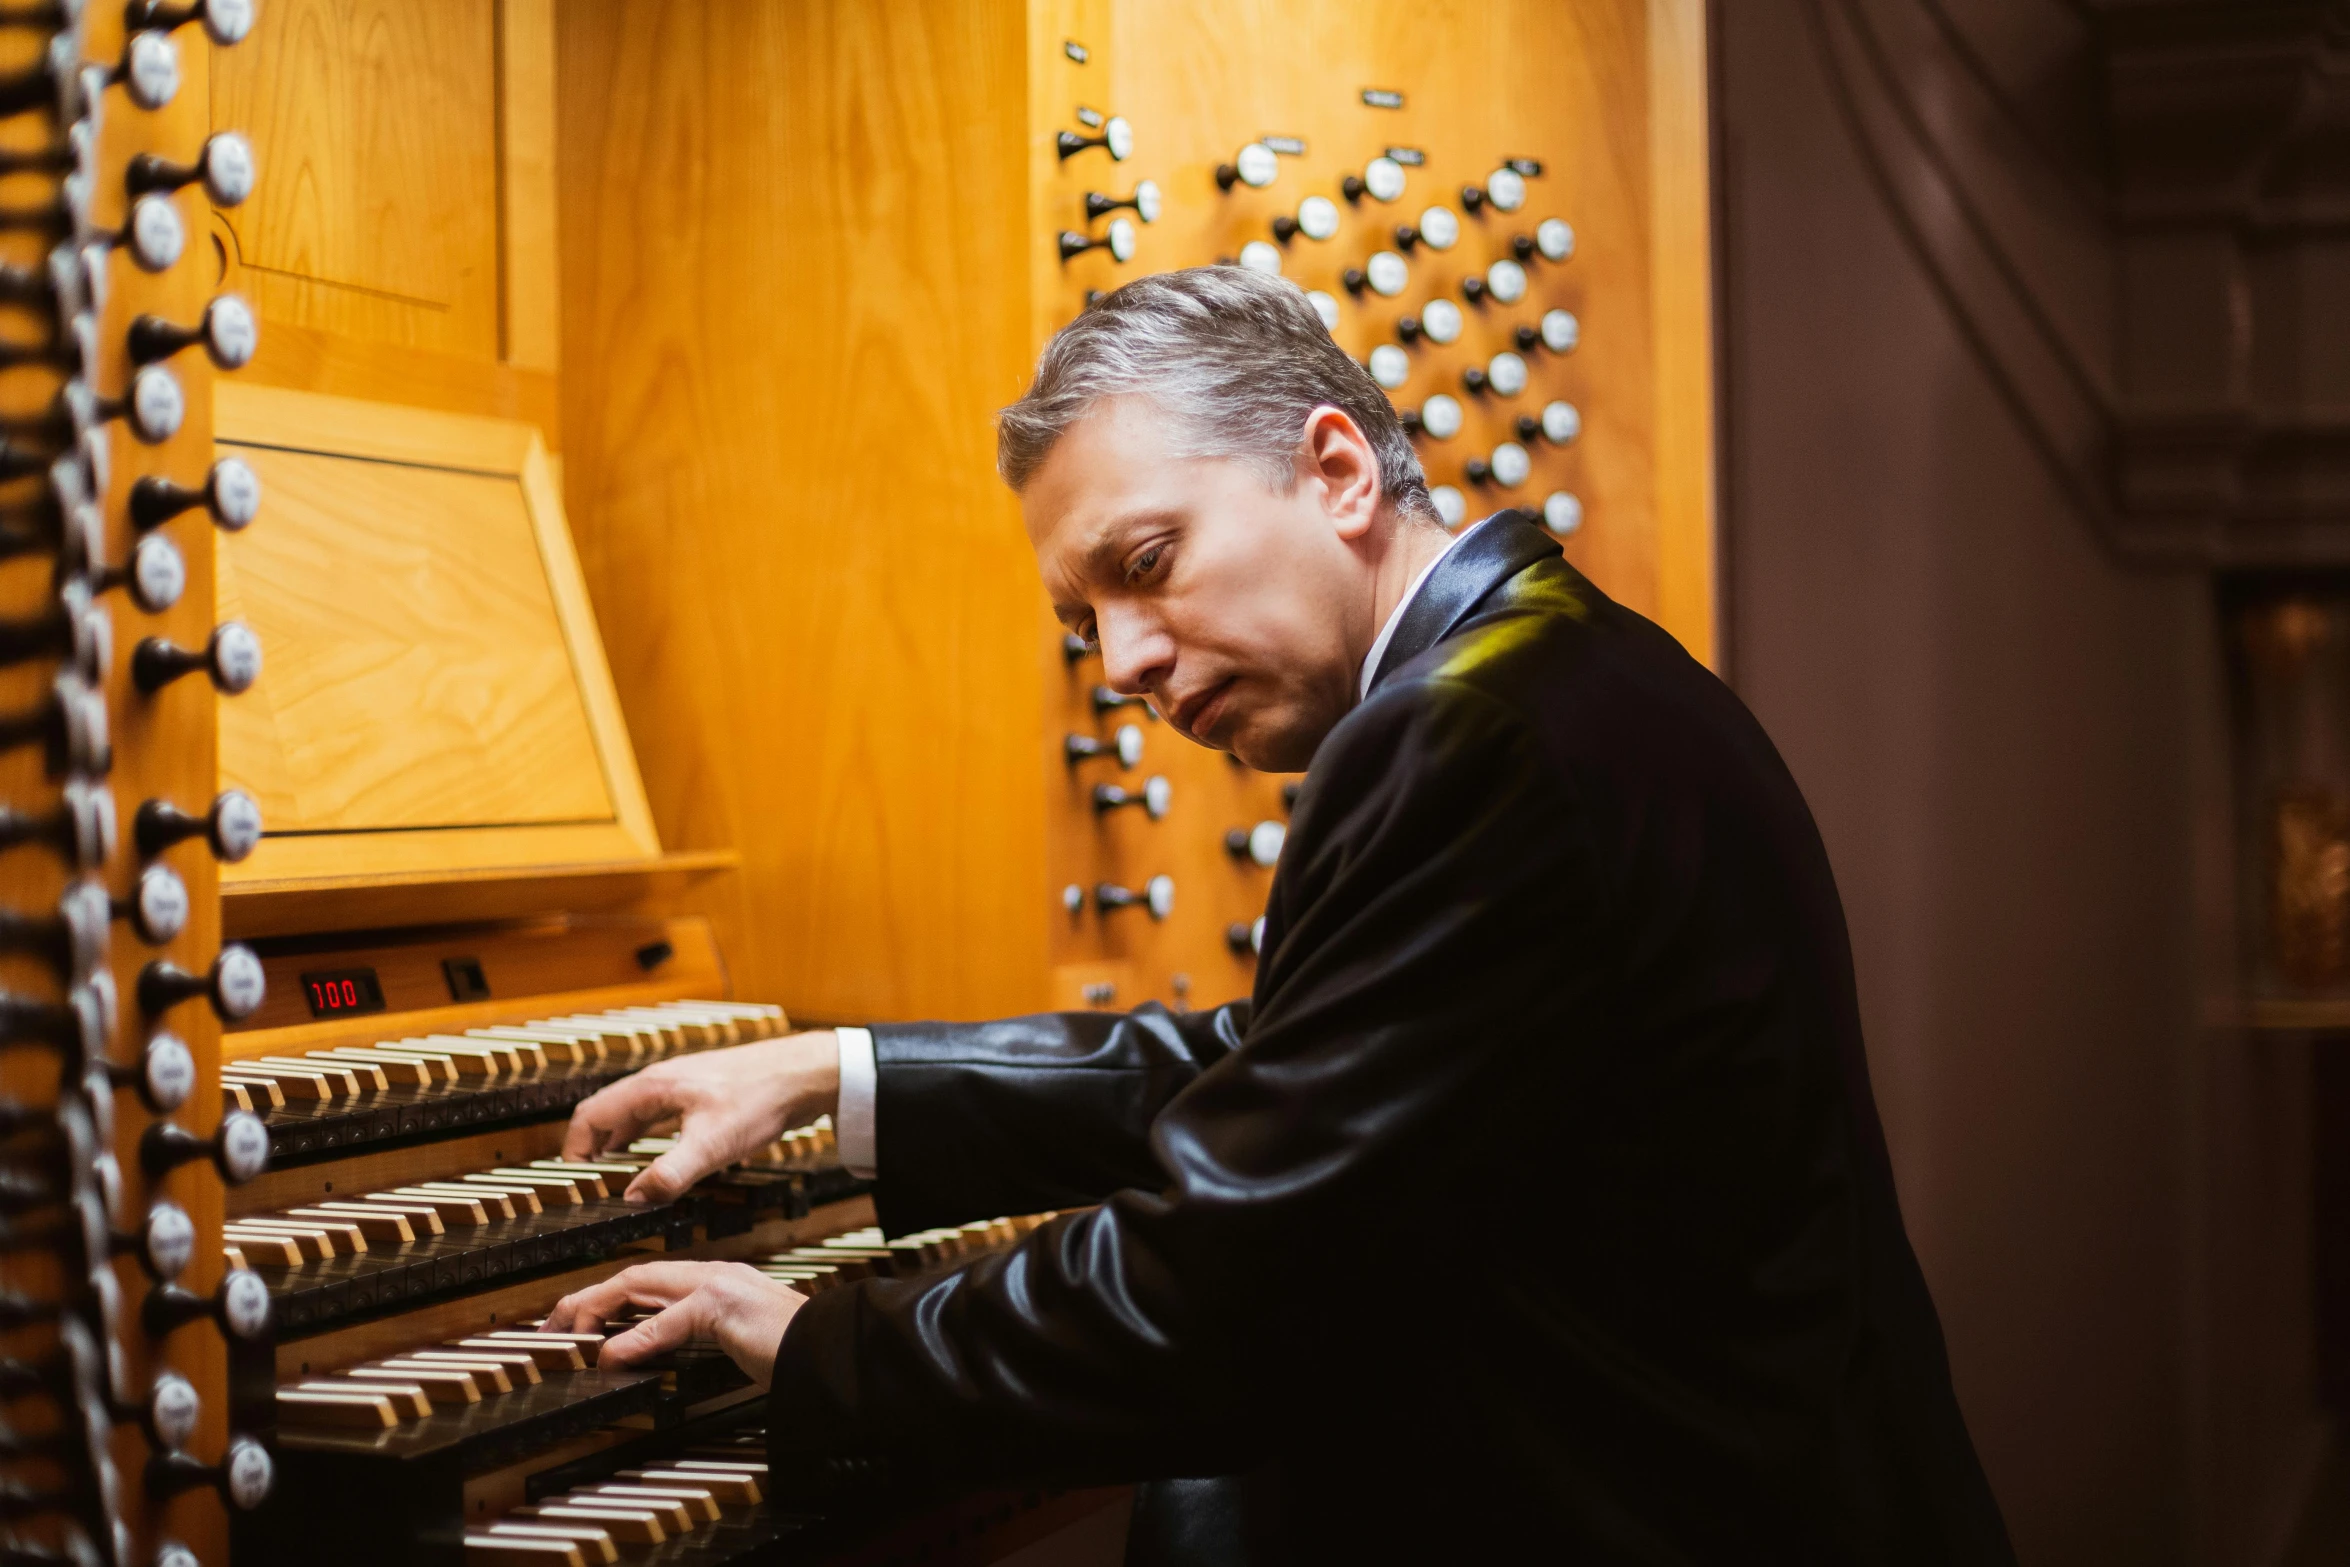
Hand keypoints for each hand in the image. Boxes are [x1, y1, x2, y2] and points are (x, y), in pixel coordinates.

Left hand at [542, 1261, 804, 1387]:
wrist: (834, 1346)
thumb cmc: (794, 1350)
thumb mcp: (737, 1343)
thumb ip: (697, 1342)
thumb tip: (652, 1357)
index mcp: (718, 1282)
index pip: (649, 1281)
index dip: (608, 1298)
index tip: (579, 1322)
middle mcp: (714, 1275)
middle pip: (634, 1276)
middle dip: (587, 1298)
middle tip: (554, 1325)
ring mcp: (719, 1287)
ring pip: (640, 1285)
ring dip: (596, 1309)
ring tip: (568, 1334)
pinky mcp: (724, 1308)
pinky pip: (668, 1322)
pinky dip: (633, 1340)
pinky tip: (612, 1357)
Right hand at [563, 1030, 840, 1203]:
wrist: (805, 1073)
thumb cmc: (761, 1099)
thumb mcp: (711, 1145)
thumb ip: (668, 1174)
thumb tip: (631, 1198)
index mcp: (652, 1087)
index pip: (591, 1114)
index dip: (574, 1147)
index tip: (571, 1178)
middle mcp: (660, 1081)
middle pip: (608, 1111)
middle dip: (593, 1145)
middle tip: (591, 1180)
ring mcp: (681, 1085)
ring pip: (635, 1113)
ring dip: (620, 1141)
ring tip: (617, 1173)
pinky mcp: (702, 1094)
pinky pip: (660, 1114)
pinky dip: (647, 1136)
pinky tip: (661, 1155)